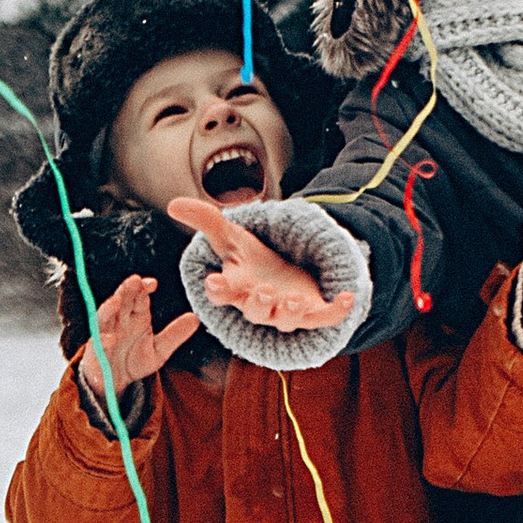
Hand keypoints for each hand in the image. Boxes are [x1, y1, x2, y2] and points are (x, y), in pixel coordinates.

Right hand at [75, 271, 199, 404]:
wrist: (115, 382)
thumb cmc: (134, 360)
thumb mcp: (159, 350)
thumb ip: (175, 335)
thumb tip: (196, 318)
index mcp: (136, 316)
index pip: (139, 297)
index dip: (143, 288)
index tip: (152, 284)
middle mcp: (120, 321)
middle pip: (121, 300)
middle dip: (126, 290)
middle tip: (134, 280)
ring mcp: (105, 334)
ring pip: (105, 317)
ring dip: (109, 308)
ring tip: (116, 301)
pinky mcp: (96, 352)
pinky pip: (98, 345)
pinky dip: (102, 341)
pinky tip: (109, 339)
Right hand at [166, 191, 352, 330]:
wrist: (287, 276)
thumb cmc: (254, 262)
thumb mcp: (233, 238)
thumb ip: (206, 221)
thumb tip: (173, 202)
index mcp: (238, 288)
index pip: (222, 294)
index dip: (218, 290)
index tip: (215, 281)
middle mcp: (260, 304)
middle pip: (255, 311)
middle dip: (258, 303)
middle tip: (263, 290)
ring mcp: (288, 311)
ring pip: (286, 320)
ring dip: (289, 312)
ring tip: (294, 300)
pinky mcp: (314, 312)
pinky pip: (326, 317)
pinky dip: (338, 310)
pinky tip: (349, 297)